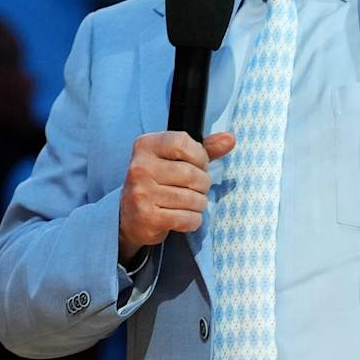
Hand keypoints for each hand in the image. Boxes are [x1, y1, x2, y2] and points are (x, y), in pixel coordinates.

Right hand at [117, 131, 236, 261]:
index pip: (182, 142)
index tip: (198, 164)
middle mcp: (140, 167)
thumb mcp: (176, 159)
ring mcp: (141, 193)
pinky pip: (186, 218)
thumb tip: (230, 138)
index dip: (199, 156)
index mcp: (145, 146)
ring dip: (199, 204)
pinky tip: (184, 217)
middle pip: (191, 174)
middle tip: (196, 189)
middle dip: (203, 184)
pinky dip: (193, 220)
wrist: (129, 216)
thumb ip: (203, 149)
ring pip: (192, 199)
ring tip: (190, 203)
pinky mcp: (147, 217)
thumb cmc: (158, 182)